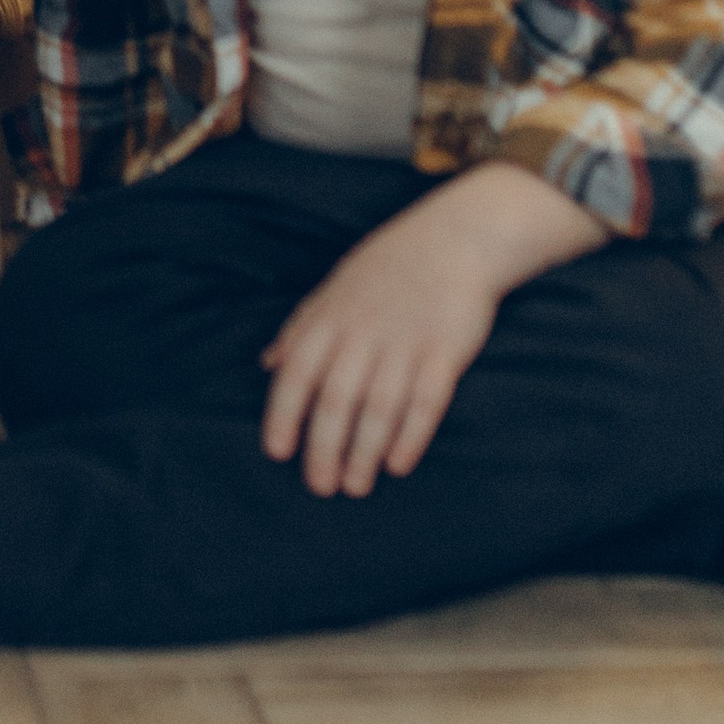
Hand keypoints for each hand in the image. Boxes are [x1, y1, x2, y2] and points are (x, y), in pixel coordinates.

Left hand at [259, 163, 605, 496]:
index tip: (277, 452)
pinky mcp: (446, 350)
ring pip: (379, 407)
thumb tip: (266, 365)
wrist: (456, 237)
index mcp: (332, 315)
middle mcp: (365, 330)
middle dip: (324, 447)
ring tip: (356, 485)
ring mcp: (406, 341)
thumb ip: (301, 328)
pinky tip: (398, 464)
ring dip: (364, 451)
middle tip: (320, 486)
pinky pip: (426, 400)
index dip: (284, 413)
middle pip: (337, 399)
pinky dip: (411, 435)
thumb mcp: (335, 288)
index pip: (298, 371)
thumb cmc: (388, 267)